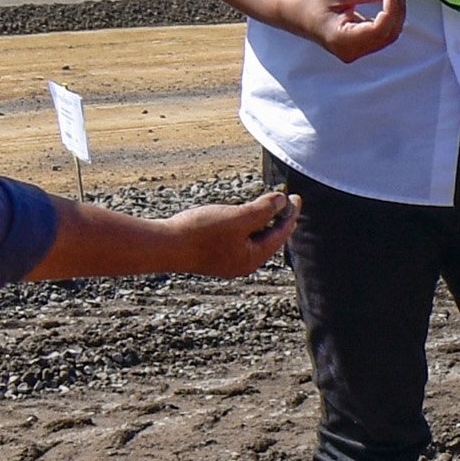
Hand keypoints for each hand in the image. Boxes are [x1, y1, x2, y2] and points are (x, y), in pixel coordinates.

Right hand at [160, 190, 294, 278]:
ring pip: (252, 240)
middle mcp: (242, 264)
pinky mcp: (212, 256)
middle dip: (278, 220)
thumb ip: (263, 210)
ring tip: (266, 208)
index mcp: (253, 257)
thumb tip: (282, 201)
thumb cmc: (201, 232)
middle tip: (286, 203)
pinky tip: (240, 218)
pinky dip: (245, 227)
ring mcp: (227, 262)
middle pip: (268, 239)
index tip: (295, 197)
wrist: (164, 246)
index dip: (290, 214)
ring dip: (261, 223)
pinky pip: (237, 241)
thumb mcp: (237, 217)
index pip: (280, 234)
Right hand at [278, 0, 407, 62]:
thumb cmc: (310, 1)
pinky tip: (388, 0)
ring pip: (388, 35)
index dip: (391, 9)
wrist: (293, 14)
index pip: (378, 29)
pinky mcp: (358, 47)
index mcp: (341, 39)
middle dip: (397, 9)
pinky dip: (388, 17)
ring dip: (395, 13)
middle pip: (387, 34)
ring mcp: (355, 51)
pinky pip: (381, 35)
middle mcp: (350, 51)